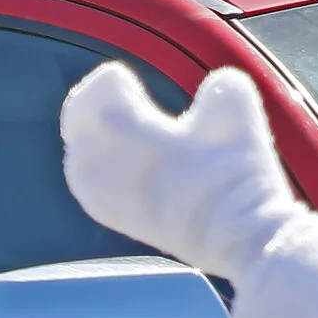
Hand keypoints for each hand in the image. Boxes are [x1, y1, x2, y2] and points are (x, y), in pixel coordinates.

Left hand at [60, 65, 304, 281]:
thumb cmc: (236, 172)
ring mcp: (104, 197)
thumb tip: (213, 88)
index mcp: (125, 128)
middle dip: (93, 104)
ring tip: (113, 129)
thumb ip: (216, 85)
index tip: (124, 78)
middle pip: (77, 122)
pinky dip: (97, 169)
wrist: (240, 239)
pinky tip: (116, 166)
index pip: (99, 93)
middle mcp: (102, 164)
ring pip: (78, 157)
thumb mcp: (235, 108)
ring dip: (91, 137)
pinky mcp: (116, 220)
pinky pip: (88, 187)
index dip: (111, 81)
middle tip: (113, 96)